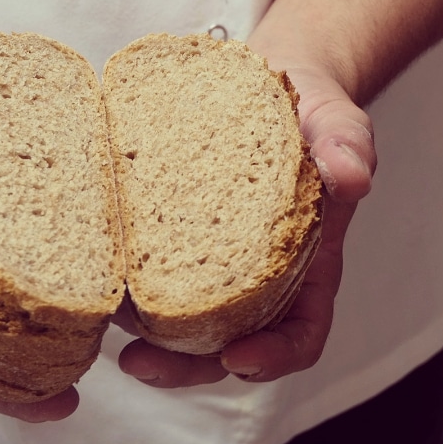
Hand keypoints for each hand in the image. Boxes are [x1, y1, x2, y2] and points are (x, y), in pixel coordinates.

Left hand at [118, 64, 375, 387]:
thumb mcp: (333, 118)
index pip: (299, 332)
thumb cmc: (304, 108)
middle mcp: (253, 276)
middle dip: (182, 365)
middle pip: (223, 343)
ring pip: (173, 316)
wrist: (256, 78)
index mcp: (304, 266)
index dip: (273, 357)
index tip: (237, 359)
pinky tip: (89, 265)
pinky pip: (140, 267)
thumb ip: (346, 143)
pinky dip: (115, 275)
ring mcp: (204, 258)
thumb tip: (353, 177)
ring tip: (102, 316)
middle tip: (139, 364)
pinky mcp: (163, 233)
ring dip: (137, 329)